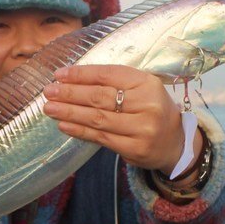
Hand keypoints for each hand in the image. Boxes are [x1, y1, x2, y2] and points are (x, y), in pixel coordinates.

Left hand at [43, 65, 198, 173]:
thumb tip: (71, 80)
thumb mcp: (140, 90)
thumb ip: (113, 83)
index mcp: (147, 83)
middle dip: (70, 93)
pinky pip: (100, 138)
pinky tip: (63, 125)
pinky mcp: (135, 149)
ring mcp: (142, 129)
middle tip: (49, 91)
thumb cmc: (150, 110)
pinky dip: (79, 131)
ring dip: (69, 112)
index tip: (59, 75)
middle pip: (100, 97)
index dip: (81, 74)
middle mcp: (147, 105)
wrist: (175, 142)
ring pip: (97, 118)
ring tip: (50, 108)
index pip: (108, 75)